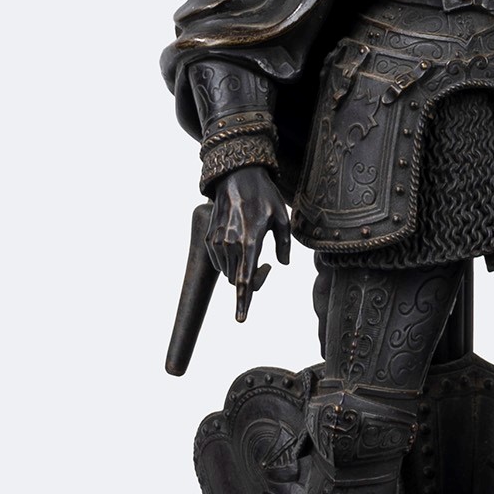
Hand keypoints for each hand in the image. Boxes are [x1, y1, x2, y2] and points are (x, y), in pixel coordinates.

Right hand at [206, 165, 293, 316]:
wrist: (235, 175)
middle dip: (252, 282)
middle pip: (237, 280)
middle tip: (268, 267)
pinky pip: (219, 261)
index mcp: (250, 242)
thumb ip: (283, 243)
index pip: (244, 279)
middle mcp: (230, 244)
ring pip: (227, 272)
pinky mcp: (209, 238)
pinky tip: (241, 245)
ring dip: (240, 271)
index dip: (243, 301)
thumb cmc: (263, 195)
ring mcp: (217, 242)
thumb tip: (282, 264)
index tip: (240, 319)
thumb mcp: (281, 217)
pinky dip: (230, 261)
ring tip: (256, 250)